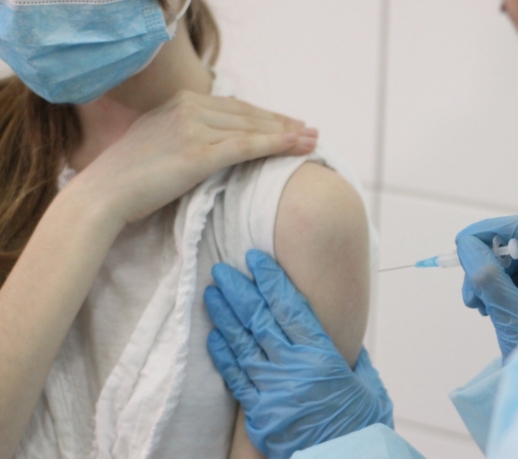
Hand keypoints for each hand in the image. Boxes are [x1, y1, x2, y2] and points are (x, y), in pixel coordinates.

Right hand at [73, 91, 317, 223]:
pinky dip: (276, 146)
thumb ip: (187, 135)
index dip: (267, 116)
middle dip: (283, 123)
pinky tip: (297, 148)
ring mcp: (194, 127)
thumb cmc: (129, 179)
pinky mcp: (198, 152)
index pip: (235, 107)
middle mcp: (189, 108)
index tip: (289, 123)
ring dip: (287, 135)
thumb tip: (215, 145)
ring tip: (313, 141)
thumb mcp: (159, 143)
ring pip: (252, 129)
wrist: (104, 194)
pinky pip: (247, 146)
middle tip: (311, 131)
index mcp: (180, 102)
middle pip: (249, 115)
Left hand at [204, 250, 392, 458]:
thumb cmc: (363, 426)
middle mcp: (294, 368)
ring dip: (225, 317)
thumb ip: (351, 360)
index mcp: (322, 355)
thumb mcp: (368, 384)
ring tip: (212, 293)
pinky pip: (236, 379)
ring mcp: (273, 390)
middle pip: (259, 320)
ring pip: (242, 344)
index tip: (255, 260)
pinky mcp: (259, 414)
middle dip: (240, 291)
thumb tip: (345, 343)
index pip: (290, 307)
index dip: (271, 280)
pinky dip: (224, 356)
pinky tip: (213, 336)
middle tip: (223, 270)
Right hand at [456, 213, 517, 360]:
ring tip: (475, 304)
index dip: (494, 230)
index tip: (463, 243)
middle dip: (484, 259)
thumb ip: (490, 279)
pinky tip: (484, 308)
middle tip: (469, 287)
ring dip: (483, 276)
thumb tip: (466, 246)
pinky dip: (489, 288)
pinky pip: (507, 279)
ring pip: (507, 262)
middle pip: (516, 244)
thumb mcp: (513, 316)